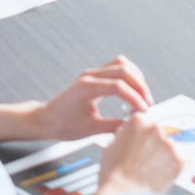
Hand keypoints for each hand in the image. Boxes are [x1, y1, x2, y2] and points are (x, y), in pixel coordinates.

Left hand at [32, 57, 153, 140]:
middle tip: (146, 103)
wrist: (47, 119)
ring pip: (121, 64)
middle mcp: (90, 76)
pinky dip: (129, 76)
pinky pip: (116, 67)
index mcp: (87, 88)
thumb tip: (131, 126)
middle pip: (123, 70)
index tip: (142, 111)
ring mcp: (92, 73)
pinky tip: (133, 90)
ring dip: (136, 78)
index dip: (134, 98)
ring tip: (142, 96)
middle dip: (139, 86)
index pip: (118, 86)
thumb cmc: (62, 124)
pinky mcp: (94, 76)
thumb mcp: (89, 130)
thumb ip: (112, 126)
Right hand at [94, 113, 179, 194]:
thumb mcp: (112, 145)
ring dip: (161, 156)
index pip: (145, 121)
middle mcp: (156, 129)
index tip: (139, 143)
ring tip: (149, 170)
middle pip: (158, 133)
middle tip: (143, 159)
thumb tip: (132, 136)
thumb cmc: (113, 174)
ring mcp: (169, 145)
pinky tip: (157, 175)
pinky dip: (169, 168)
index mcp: (138, 121)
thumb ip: (126, 135)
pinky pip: (177, 161)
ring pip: (168, 148)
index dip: (141, 135)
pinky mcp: (178, 161)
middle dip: (153, 144)